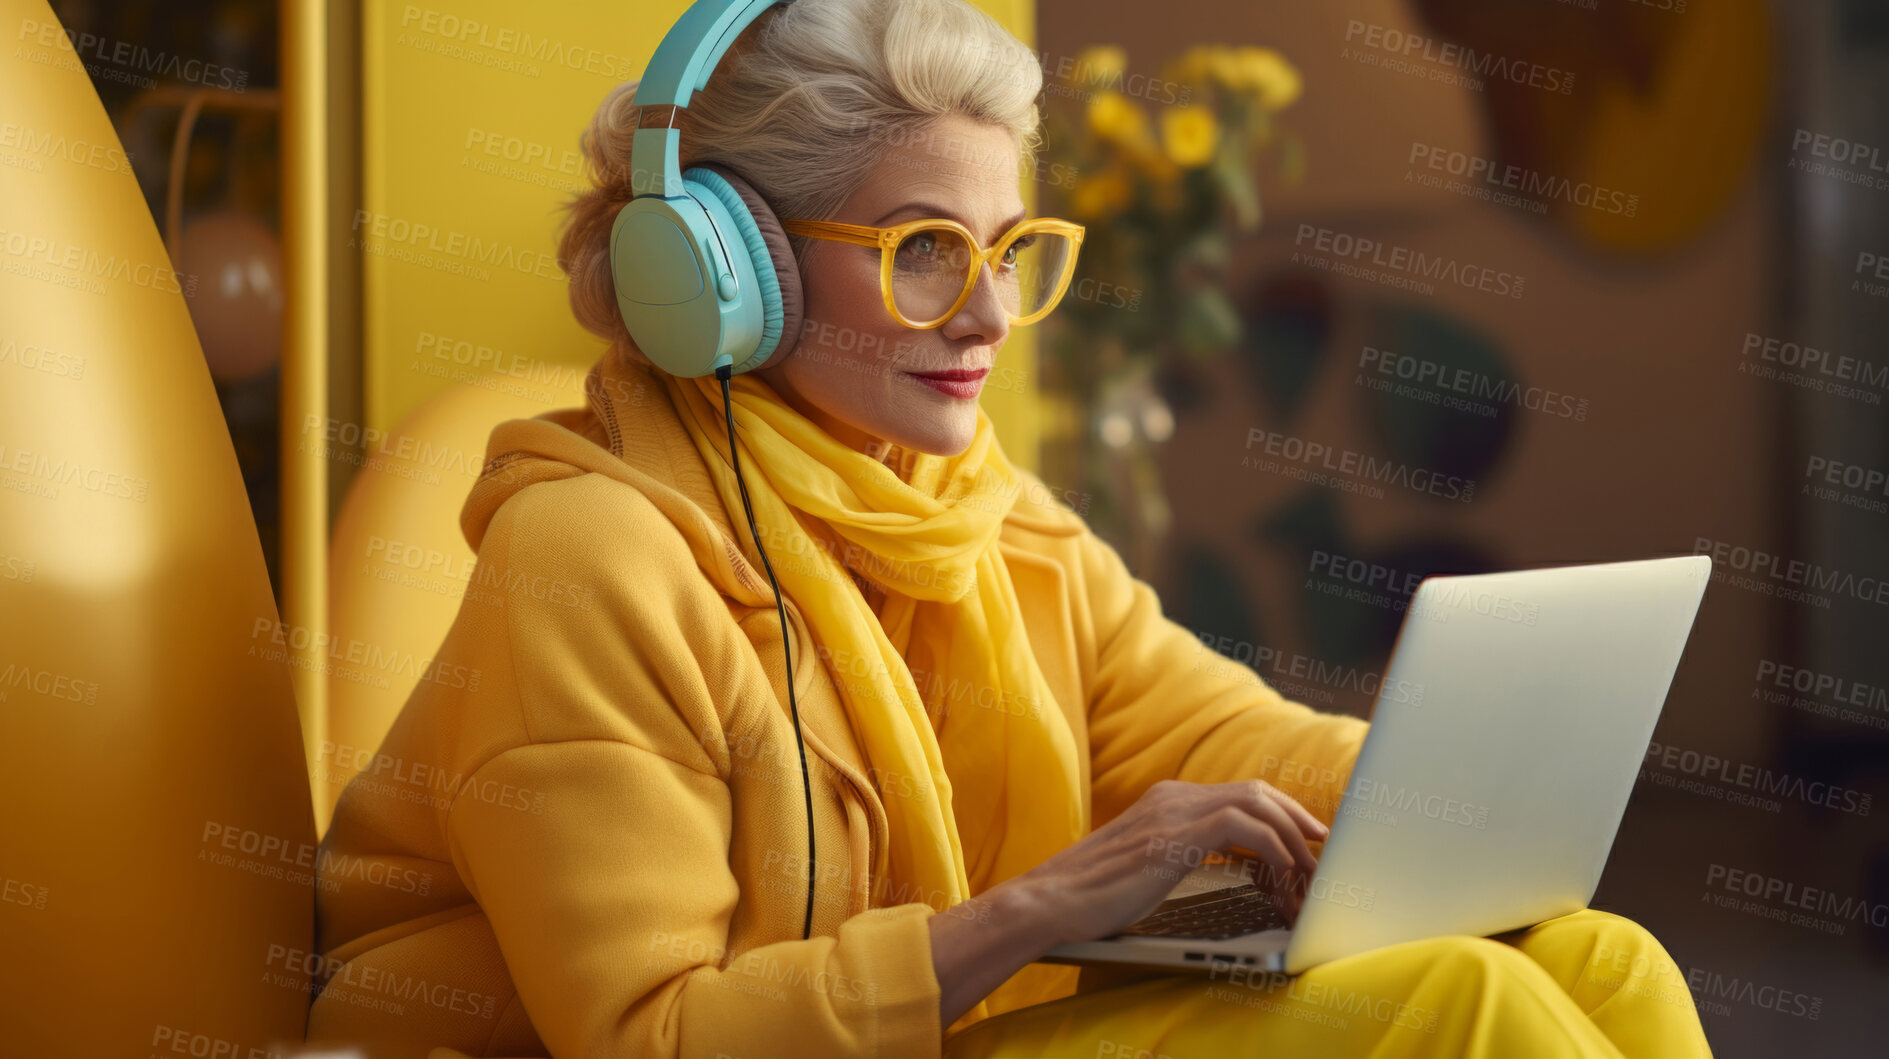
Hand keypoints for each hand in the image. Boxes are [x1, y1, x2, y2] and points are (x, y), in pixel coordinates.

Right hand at [1007, 778, 1328, 948]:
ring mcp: (1172, 812)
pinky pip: (1243, 828)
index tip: (1303, 840)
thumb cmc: (1088, 898)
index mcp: (1164, 801)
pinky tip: (1282, 874)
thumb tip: (1213, 870)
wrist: (1047, 902)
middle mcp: (1171, 797)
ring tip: (1309, 870)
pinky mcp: (1173, 837)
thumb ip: (1174, 855)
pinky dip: (1273, 848)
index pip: (1236, 794)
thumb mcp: (1141, 868)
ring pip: (1256, 803)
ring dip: (1292, 837)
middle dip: (1296, 818)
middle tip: (1322, 847)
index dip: (1278, 814)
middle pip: (1255, 791)